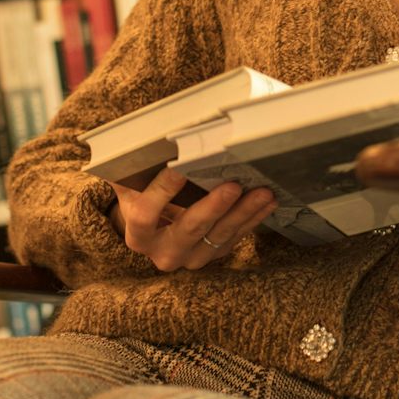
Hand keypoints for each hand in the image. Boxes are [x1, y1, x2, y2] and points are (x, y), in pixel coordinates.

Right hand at [110, 168, 278, 271]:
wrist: (155, 228)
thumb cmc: (143, 197)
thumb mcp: (131, 186)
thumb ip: (135, 169)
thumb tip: (145, 140)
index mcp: (138, 236)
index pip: (146, 215)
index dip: (162, 191)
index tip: (178, 168)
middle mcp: (163, 252)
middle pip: (189, 229)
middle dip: (214, 206)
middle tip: (233, 185)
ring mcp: (191, 258)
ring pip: (219, 236)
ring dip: (243, 212)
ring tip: (261, 192)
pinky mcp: (213, 254)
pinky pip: (235, 237)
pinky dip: (252, 219)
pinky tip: (266, 202)